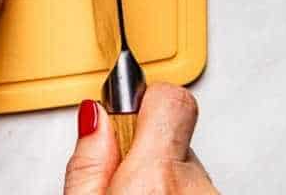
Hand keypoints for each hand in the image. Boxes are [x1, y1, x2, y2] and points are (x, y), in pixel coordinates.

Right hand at [65, 83, 218, 193]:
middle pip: (172, 135)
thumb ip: (88, 162)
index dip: (142, 98)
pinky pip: (197, 187)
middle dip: (145, 149)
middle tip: (120, 179)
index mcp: (156, 178)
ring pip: (186, 165)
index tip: (122, 113)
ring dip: (163, 177)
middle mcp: (196, 187)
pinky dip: (177, 193)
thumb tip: (95, 116)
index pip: (171, 99)